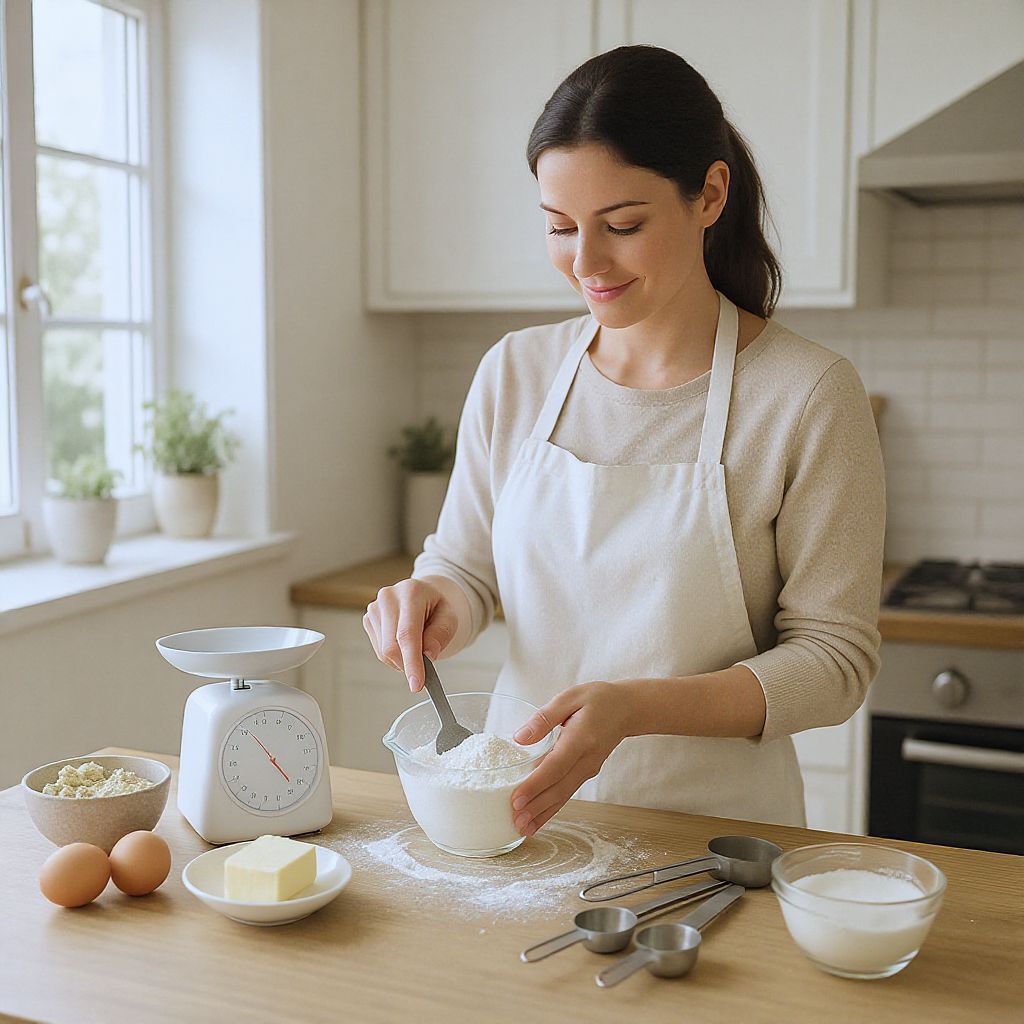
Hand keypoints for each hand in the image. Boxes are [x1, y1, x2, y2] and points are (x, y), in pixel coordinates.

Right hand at [362, 579, 458, 690]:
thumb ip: (440, 635)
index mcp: (411, 593)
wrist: (423, 595)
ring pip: (384, 652)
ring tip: (417, 645)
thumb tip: (427, 655)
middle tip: (423, 668)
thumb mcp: (450, 618)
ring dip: (402, 660)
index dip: (411, 661)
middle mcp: (388, 597)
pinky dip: (394, 656)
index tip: (416, 685)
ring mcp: (374, 608)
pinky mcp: (367, 619)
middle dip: (408, 665)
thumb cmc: (436, 608)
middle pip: (391, 646)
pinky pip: (379, 651)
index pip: (407, 633)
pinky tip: (403, 643)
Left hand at [509, 681, 632, 837]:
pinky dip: (552, 809)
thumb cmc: (597, 699)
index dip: (535, 785)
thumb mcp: (569, 698)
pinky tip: (537, 819)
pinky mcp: (586, 773)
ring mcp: (588, 769)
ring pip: (563, 796)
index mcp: (581, 739)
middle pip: (559, 788)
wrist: (627, 709)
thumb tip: (519, 737)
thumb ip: (544, 717)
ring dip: (542, 814)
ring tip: (522, 829)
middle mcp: (586, 759)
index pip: (555, 766)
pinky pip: (567, 793)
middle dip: (536, 807)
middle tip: (515, 822)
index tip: (516, 800)